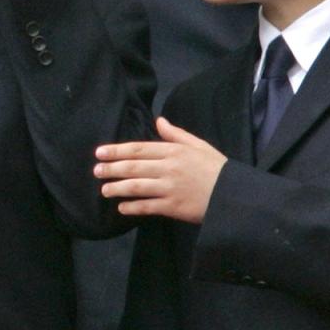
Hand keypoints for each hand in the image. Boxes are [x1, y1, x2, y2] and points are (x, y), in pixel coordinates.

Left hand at [94, 116, 226, 223]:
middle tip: (96, 171)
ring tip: (104, 190)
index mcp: (173, 151)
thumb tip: (159, 120)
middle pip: (133, 167)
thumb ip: (176, 134)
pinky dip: (132, 207)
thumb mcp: (198, 145)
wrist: (233, 194)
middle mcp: (168, 167)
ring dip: (117, 188)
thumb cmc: (215, 168)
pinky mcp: (173, 206)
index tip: (100, 153)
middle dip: (111, 169)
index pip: (138, 149)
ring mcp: (170, 188)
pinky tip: (122, 208)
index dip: (117, 151)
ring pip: (136, 187)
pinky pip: (147, 206)